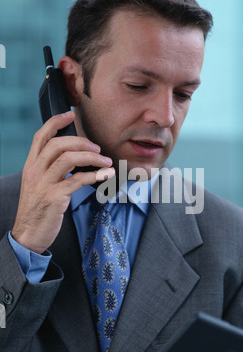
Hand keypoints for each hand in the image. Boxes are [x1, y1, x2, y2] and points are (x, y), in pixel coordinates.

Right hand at [11, 112, 114, 253]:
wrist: (28, 234)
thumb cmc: (38, 209)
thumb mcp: (39, 185)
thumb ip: (51, 170)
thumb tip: (75, 158)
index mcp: (31, 166)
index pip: (41, 136)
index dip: (55, 123)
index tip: (70, 116)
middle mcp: (35, 171)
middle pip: (58, 144)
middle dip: (81, 141)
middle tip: (97, 147)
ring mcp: (44, 184)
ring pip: (68, 159)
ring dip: (91, 157)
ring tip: (105, 160)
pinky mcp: (54, 197)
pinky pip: (76, 180)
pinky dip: (94, 175)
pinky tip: (105, 175)